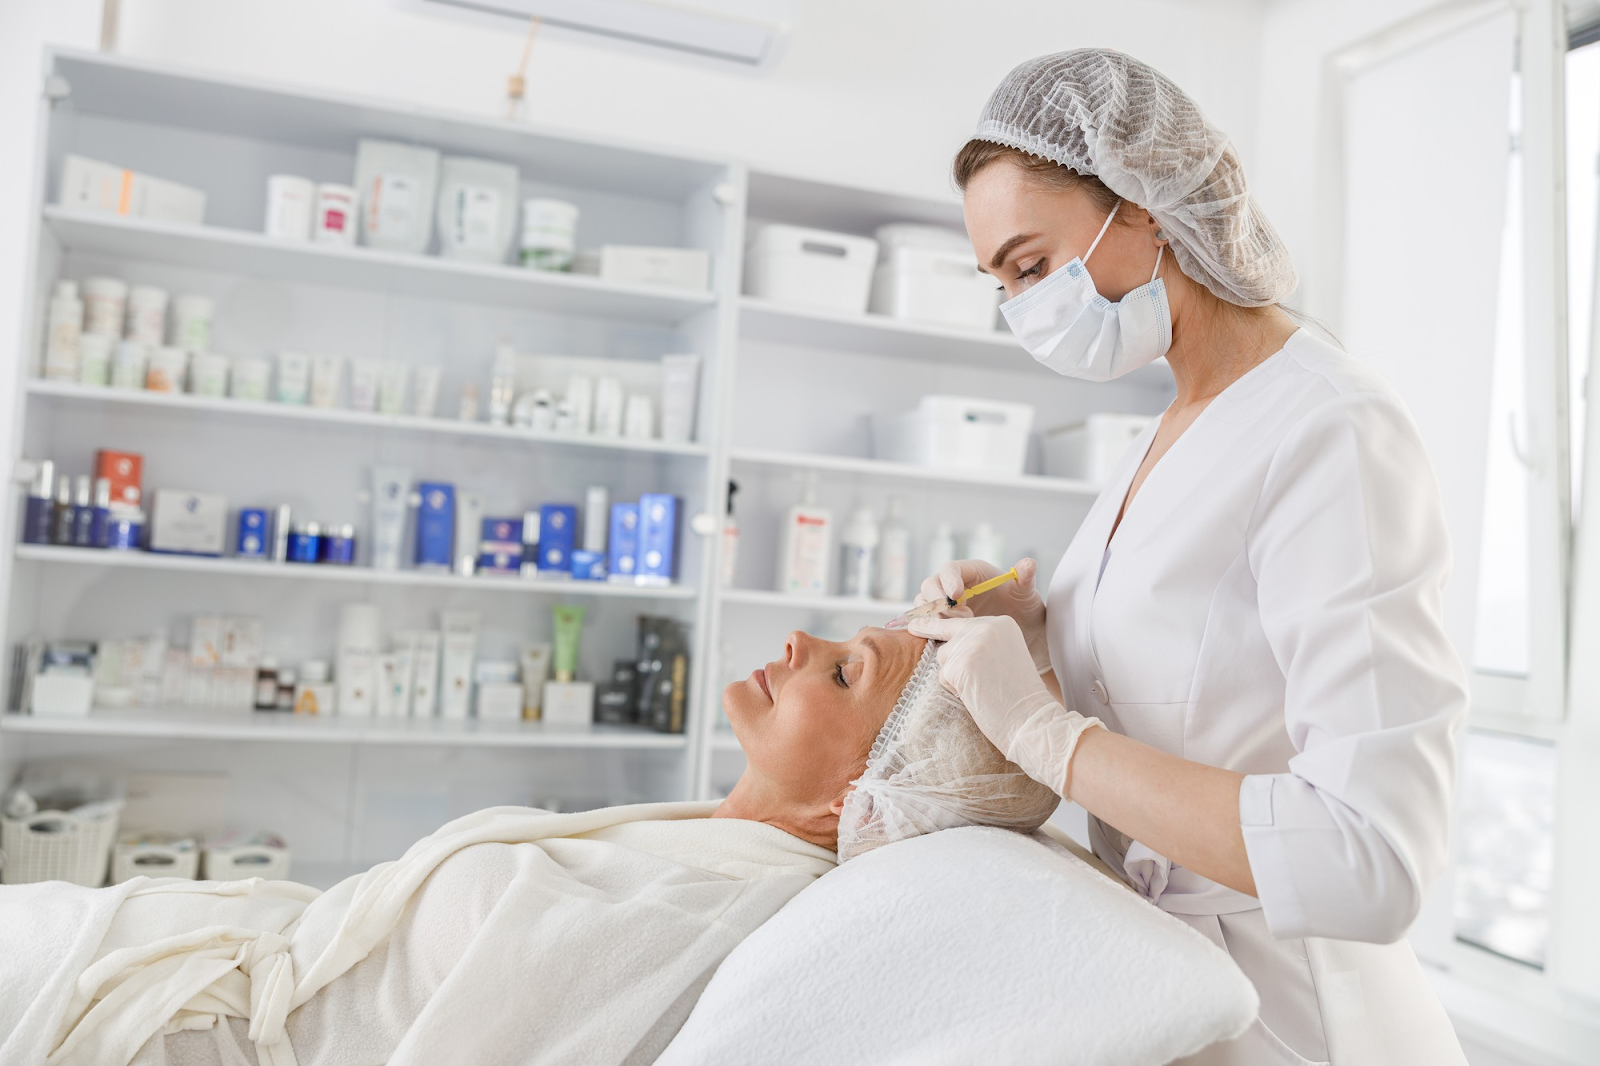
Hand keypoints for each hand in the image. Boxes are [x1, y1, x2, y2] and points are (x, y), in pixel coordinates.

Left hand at [907, 613, 1102, 798]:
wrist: (1031, 718)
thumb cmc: (1019, 695)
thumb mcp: (1005, 655)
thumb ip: (982, 644)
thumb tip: (948, 643)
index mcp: (1001, 623)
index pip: (962, 621)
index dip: (943, 625)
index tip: (919, 621)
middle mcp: (986, 627)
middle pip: (948, 633)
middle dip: (934, 637)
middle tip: (912, 626)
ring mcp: (973, 644)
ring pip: (943, 657)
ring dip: (953, 675)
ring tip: (980, 687)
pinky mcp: (960, 665)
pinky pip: (943, 676)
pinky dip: (954, 690)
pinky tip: (975, 696)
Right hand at [914, 557, 1050, 672]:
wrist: (1022, 635)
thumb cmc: (1023, 609)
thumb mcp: (1026, 594)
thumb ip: (1025, 579)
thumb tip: (1028, 564)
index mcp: (970, 572)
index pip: (949, 569)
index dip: (948, 580)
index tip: (957, 595)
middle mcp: (953, 585)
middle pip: (930, 586)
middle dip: (939, 602)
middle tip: (962, 618)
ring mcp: (945, 605)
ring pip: (924, 605)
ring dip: (935, 618)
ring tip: (960, 629)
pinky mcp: (942, 624)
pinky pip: (925, 623)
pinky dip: (929, 630)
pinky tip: (949, 639)